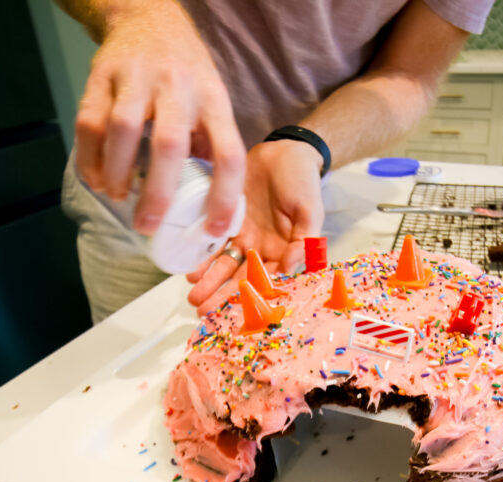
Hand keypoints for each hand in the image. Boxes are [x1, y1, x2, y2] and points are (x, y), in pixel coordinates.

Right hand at [73, 0, 244, 235]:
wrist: (148, 18)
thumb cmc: (185, 74)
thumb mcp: (211, 102)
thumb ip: (210, 145)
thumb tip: (209, 203)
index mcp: (213, 100)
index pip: (229, 154)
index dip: (225, 196)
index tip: (215, 230)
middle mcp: (178, 86)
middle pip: (169, 144)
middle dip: (158, 193)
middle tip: (147, 224)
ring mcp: (138, 77)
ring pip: (123, 129)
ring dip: (117, 171)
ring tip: (117, 195)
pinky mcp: (102, 74)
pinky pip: (90, 121)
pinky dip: (89, 156)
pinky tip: (96, 177)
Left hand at [185, 139, 324, 314]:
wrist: (284, 150)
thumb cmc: (303, 179)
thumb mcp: (311, 210)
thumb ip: (304, 240)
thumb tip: (291, 267)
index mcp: (285, 251)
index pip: (268, 280)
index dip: (252, 296)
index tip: (237, 311)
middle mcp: (263, 249)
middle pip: (241, 278)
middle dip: (222, 295)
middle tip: (203, 310)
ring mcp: (244, 236)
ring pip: (224, 265)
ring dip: (209, 281)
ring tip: (193, 296)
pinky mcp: (227, 221)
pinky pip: (213, 242)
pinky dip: (202, 256)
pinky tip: (191, 268)